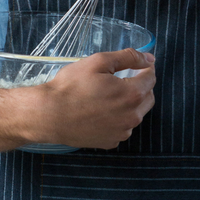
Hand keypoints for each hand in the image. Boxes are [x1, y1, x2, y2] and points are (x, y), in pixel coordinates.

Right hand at [41, 48, 155, 148]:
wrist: (49, 115)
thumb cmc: (71, 87)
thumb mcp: (98, 62)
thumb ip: (128, 57)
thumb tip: (149, 58)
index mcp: (132, 95)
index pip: (151, 78)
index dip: (144, 68)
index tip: (135, 65)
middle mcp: (132, 117)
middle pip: (148, 97)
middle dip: (140, 86)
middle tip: (121, 79)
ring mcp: (122, 132)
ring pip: (136, 114)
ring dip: (130, 103)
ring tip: (107, 96)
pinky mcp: (111, 142)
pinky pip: (122, 127)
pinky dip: (118, 118)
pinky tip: (100, 112)